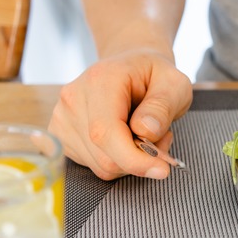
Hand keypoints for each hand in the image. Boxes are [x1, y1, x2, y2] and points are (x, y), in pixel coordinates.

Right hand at [49, 50, 191, 179]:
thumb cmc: (155, 75)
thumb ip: (163, 106)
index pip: (106, 132)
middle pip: (104, 155)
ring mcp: (63, 118)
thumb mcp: (175, 84)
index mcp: (100, 80)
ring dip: (132, 159)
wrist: (134, 67)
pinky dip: (118, 160)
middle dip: (140, 158)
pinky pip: (94, 165)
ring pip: (101, 165)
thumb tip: (146, 131)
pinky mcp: (62, 136)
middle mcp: (73, 99)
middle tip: (163, 137)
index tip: (161, 169)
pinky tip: (128, 138)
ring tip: (146, 132)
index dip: (133, 158)